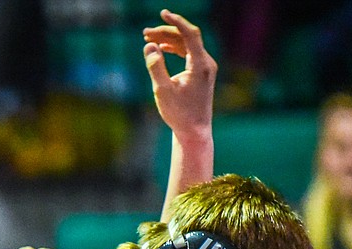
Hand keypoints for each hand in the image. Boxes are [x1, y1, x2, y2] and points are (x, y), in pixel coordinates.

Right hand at [142, 9, 215, 139]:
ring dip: (169, 40)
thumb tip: (150, 46)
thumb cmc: (178, 114)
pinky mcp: (202, 74)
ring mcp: (206, 68)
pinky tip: (162, 49)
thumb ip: (155, 66)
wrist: (194, 132)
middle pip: (187, 38)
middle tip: (145, 33)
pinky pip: (189, 53)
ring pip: (187, 45)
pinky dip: (175, 49)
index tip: (162, 14)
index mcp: (200, 65)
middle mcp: (206, 64)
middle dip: (166, 32)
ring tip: (148, 39)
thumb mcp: (162, 90)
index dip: (176, 22)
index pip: (190, 34)